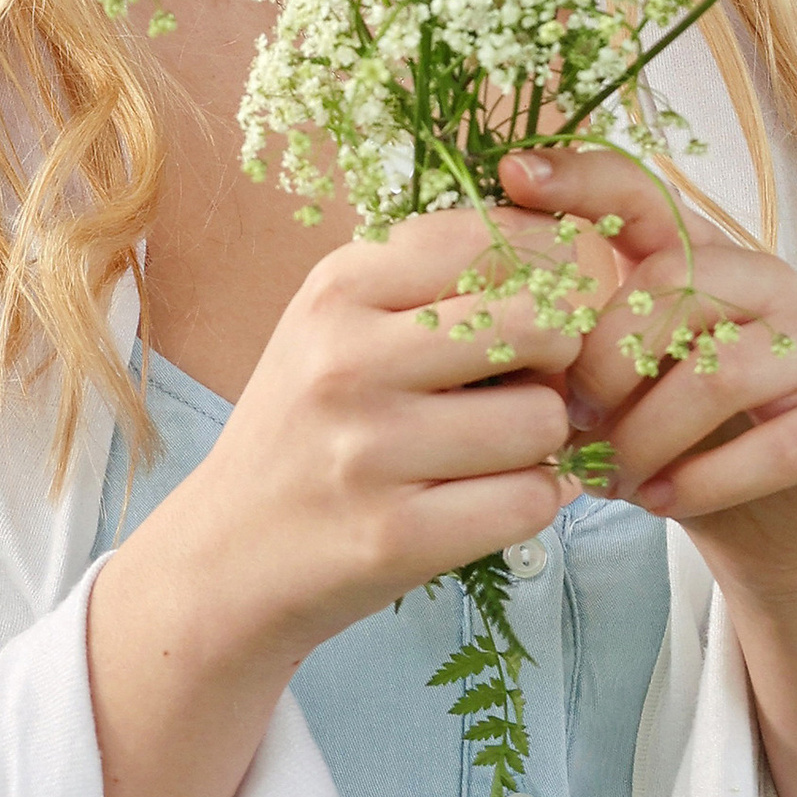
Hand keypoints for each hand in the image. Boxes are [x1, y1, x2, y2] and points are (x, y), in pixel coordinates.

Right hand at [146, 203, 623, 674]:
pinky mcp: (396, 537)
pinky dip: (532, 500)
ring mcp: (369, 451)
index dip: (550, 272)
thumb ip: (432, 276)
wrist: (226, 556)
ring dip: (543, 442)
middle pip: (539, 324)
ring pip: (544, 420)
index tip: (544, 304)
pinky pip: (531, 500)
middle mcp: (347, 360)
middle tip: (528, 382)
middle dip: (558, 356)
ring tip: (498, 448)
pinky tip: (492, 496)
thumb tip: (570, 247)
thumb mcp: (337, 322)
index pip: (494, 240)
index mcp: (338, 288)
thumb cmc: (306, 427)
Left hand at [497, 144, 796, 606]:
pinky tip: (661, 502)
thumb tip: (495, 328)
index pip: (644, 194)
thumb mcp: (613, 387)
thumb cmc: (674, 442)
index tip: (513, 175)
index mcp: (704, 257)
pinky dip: (705, 481)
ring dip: (648, 436)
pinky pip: (779, 445)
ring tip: (611, 479)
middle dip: (604, 364)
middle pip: (675, 286)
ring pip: (721, 371)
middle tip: (568, 426)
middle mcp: (769, 285)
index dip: (580, 178)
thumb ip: (573, 346)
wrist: (768, 526)